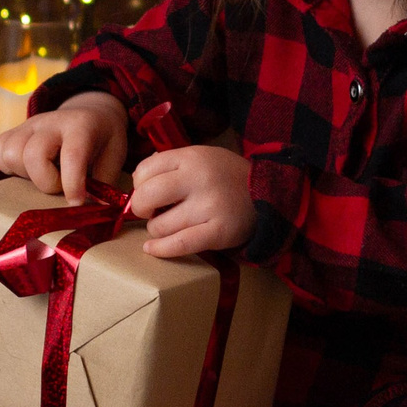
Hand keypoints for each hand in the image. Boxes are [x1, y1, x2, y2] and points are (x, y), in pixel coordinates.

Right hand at [0, 91, 126, 196]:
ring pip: (10, 154)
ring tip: (45, 175)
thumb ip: (104, 183)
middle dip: (46, 182)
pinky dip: (8, 167)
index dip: (72, 183)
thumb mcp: (115, 156)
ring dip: (25, 175)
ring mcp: (28, 125)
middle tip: (61, 185)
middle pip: (33, 155)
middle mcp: (51, 122)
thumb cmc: (103, 139)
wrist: (89, 113)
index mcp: (81, 126)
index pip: (72, 155)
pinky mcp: (13, 131)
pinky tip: (28, 170)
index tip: (77, 202)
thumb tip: (93, 209)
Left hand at [129, 145, 257, 257]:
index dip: (139, 185)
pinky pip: (179, 245)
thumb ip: (171, 163)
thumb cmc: (227, 177)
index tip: (147, 192)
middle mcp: (199, 179)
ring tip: (168, 226)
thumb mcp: (202, 157)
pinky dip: (161, 250)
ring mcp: (209, 206)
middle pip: (147, 197)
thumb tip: (137, 181)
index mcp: (191, 157)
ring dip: (157, 230)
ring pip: (160, 226)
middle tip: (150, 211)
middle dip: (141, 208)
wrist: (269, 193)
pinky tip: (152, 249)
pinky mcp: (218, 232)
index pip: (144, 170)